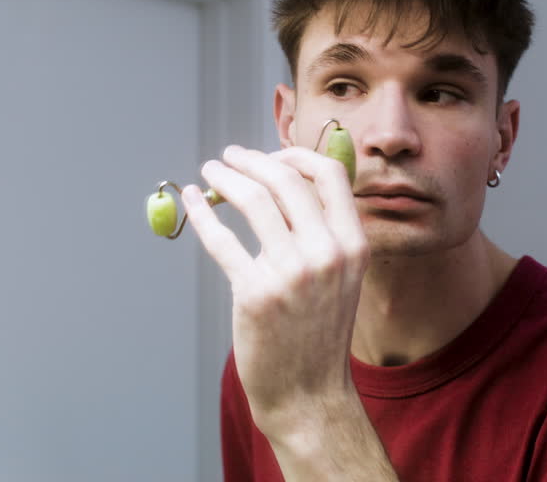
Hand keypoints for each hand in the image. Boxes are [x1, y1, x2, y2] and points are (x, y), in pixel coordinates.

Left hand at [182, 144, 369, 439]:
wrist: (309, 393)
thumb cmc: (318, 332)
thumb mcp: (342, 277)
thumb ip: (323, 232)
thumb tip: (284, 183)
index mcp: (353, 244)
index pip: (329, 174)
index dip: (296, 154)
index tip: (272, 153)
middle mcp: (327, 253)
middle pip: (285, 179)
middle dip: (251, 159)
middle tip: (229, 156)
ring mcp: (291, 272)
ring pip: (253, 199)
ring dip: (225, 177)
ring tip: (210, 171)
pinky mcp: (255, 292)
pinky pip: (222, 238)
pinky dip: (202, 212)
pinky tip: (193, 200)